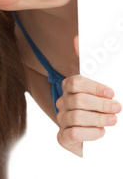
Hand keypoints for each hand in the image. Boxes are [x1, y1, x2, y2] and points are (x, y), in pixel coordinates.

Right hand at [55, 37, 121, 155]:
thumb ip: (91, 64)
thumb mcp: (101, 87)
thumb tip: (77, 39)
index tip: (111, 93)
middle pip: (78, 100)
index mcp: (71, 87)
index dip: (95, 87)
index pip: (76, 82)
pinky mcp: (64, 138)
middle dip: (101, 105)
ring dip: (98, 119)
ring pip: (76, 117)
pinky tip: (101, 133)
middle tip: (116, 109)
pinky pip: (73, 134)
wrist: (102, 138)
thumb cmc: (100, 108)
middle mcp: (63, 102)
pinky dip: (90, 134)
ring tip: (112, 121)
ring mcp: (62, 120)